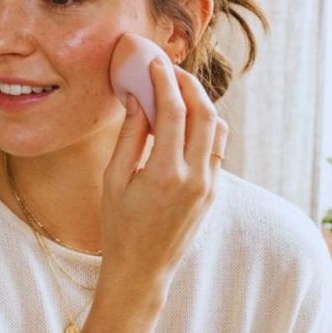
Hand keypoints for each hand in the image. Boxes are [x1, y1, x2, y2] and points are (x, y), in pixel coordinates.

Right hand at [100, 57, 227, 287]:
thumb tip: (140, 98)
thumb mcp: (114, 180)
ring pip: (218, 128)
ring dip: (201, 104)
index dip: (166, 81)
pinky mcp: (213, 192)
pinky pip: (216, 148)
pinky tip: (184, 121)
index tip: (155, 62)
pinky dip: (204, 126)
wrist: (142, 270)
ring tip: (177, 92)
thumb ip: (130, 136)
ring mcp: (209, 186)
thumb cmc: (119, 227)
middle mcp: (195, 178)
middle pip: (205, 113)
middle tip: (169, 70)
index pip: (175, 112)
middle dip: (189, 85)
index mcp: (166, 174)